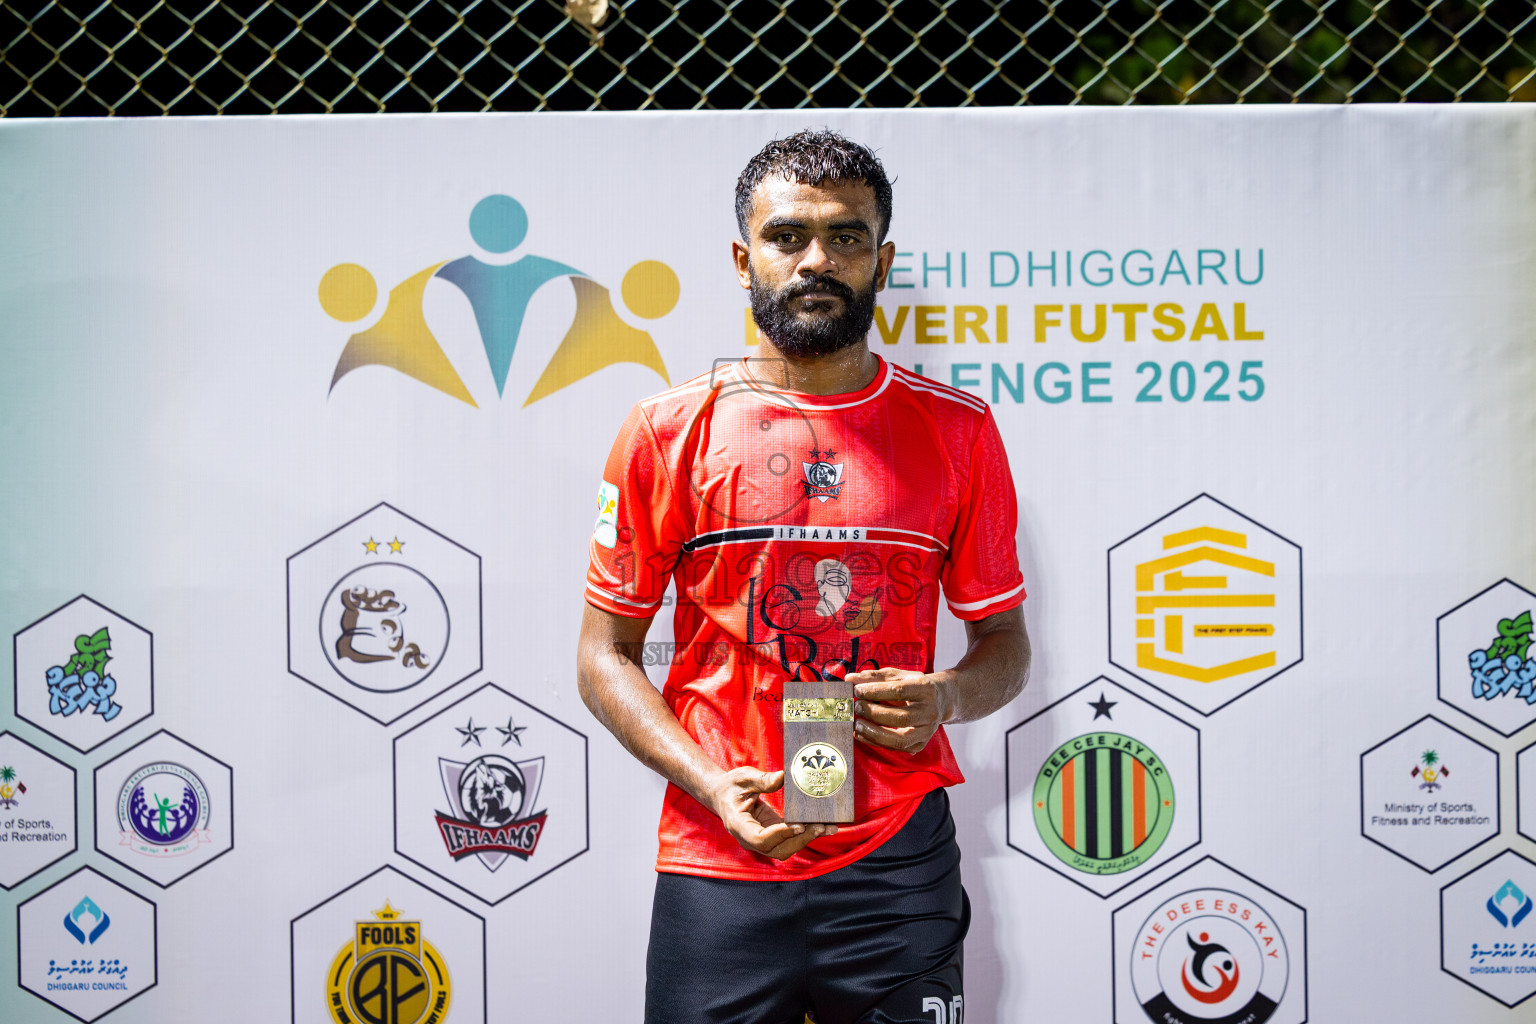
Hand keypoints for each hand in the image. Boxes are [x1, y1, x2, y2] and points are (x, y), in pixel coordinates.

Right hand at [705, 766, 837, 859]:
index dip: (780, 834)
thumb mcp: (742, 778)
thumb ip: (761, 780)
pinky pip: (790, 840)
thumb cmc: (730, 786)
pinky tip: (824, 827)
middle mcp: (749, 838)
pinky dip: (806, 834)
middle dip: (800, 839)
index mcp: (738, 825)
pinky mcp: (772, 835)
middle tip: (820, 826)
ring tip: (827, 827)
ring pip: (786, 848)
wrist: (722, 795)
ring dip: (807, 839)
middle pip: (777, 849)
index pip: (760, 838)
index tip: (798, 824)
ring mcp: (761, 840)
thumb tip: (783, 777)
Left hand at [850, 667, 953, 753]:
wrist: (939, 700)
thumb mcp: (897, 676)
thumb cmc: (913, 686)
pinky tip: (861, 734)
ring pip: (899, 739)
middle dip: (874, 713)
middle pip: (901, 717)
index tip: (856, 690)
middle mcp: (930, 712)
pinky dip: (875, 742)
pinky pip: (895, 748)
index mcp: (925, 689)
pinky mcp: (919, 745)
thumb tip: (850, 678)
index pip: (899, 690)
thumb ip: (873, 677)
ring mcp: (927, 731)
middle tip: (856, 707)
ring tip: (856, 724)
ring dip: (874, 733)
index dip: (875, 691)